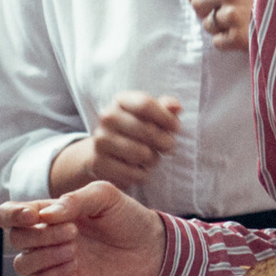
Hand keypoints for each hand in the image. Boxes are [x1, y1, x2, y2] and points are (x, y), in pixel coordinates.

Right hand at [0, 180, 165, 275]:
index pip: (10, 214)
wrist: (151, 247)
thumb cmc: (126, 217)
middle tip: (74, 231)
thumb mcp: (104, 196)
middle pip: (16, 238)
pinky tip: (72, 265)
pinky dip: (49, 275)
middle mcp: (46, 239)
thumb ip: (74, 200)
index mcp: (49, 214)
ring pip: (22, 263)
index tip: (33, 215)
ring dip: (45, 254)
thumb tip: (44, 215)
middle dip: (41, 234)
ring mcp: (52, 263)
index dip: (11, 215)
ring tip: (74, 247)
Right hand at [49, 91, 182, 194]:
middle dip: (165, 141)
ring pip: (142, 153)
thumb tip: (176, 106)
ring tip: (152, 158)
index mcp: (121, 101)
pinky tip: (138, 169)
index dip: (166, 118)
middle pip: (147, 130)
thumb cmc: (136, 131)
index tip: (176, 128)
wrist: (105, 152)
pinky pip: (132, 173)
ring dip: (153, 159)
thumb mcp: (150, 116)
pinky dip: (141, 174)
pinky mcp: (98, 162)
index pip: (145, 104)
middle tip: (169, 147)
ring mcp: (100, 140)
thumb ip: (165, 109)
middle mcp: (107, 117)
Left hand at [189, 0, 264, 52]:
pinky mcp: (239, 36)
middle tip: (220, 12)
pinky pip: (217, 42)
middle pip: (196, 2)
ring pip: (207, 24)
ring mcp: (234, 14)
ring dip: (219, 27)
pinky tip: (242, 34)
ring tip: (237, 23)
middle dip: (204, 10)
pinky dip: (227, 41)